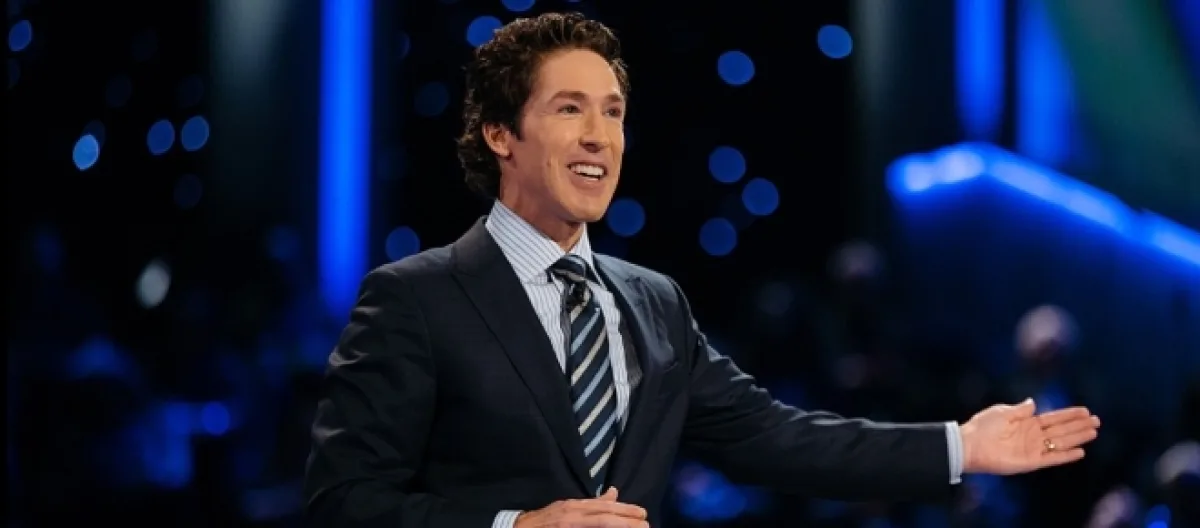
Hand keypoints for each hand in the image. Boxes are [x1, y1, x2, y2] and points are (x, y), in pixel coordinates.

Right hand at [515, 487, 648, 527]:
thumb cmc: (546, 520)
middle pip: (603, 517)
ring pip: (598, 525)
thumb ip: (593, 503)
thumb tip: (613, 492)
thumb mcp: (569, 507)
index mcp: (575, 506)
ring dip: (617, 526)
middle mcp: (571, 515)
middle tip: (646, 523)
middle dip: (625, 520)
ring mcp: (566, 525)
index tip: (642, 514)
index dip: (624, 510)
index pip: (603, 507)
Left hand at [960, 398, 1100, 474]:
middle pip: (1061, 430)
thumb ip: (1021, 410)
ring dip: (1077, 438)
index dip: (1069, 415)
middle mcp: (1032, 436)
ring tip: (1093, 432)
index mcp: (1026, 423)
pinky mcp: (1030, 462)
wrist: (969, 444)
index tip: (1085, 410)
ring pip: (1060, 442)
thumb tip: (1034, 402)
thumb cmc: (982, 427)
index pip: (1053, 418)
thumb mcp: (1003, 412)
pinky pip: (1052, 459)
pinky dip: (1065, 455)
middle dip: (1079, 425)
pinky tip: (1080, 452)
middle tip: (1097, 421)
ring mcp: (1033, 449)